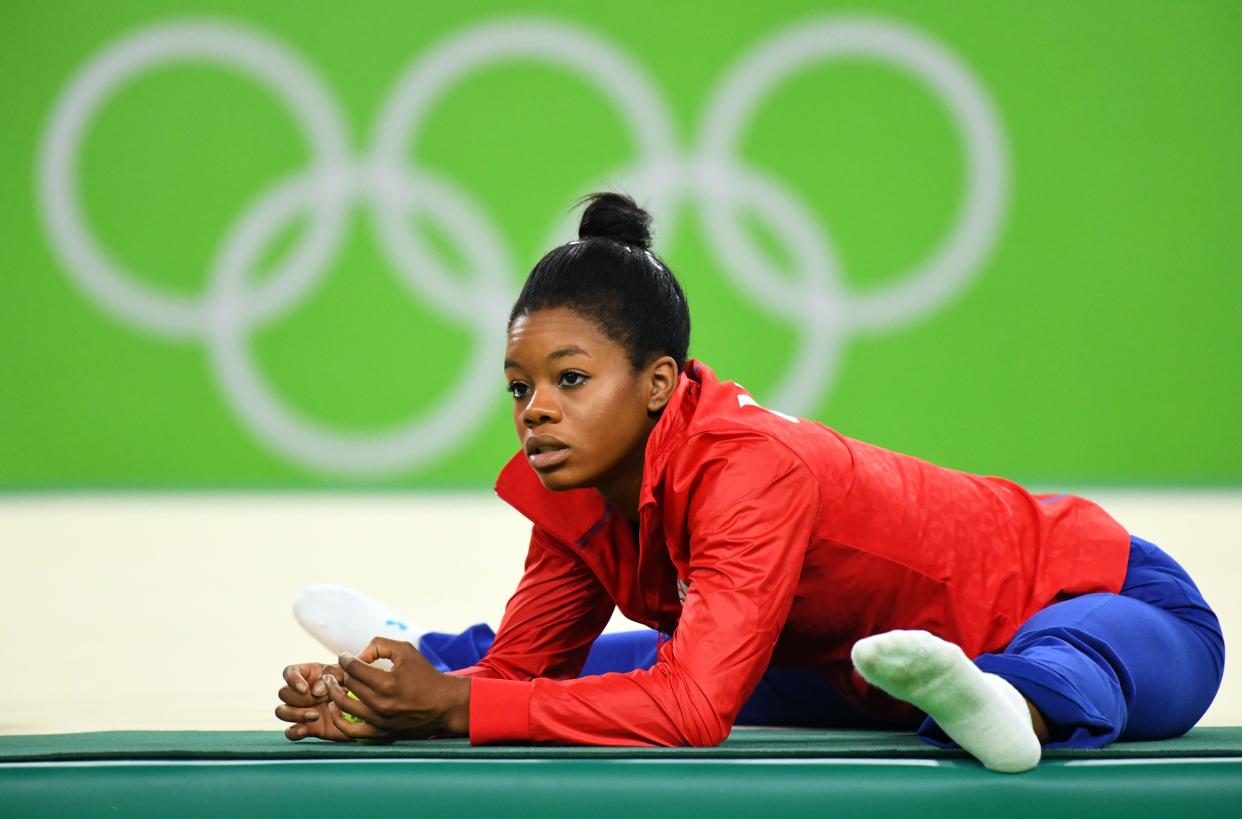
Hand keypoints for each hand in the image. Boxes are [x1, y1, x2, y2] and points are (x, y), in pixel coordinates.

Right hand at [275, 662, 356, 741]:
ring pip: (281, 711)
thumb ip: (334, 675)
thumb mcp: (348, 674)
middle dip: (301, 698)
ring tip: (315, 715)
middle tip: (322, 699)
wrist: (365, 706)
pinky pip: (290, 732)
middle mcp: (301, 692)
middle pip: (283, 693)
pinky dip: (294, 731)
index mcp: (308, 674)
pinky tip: (305, 729)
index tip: (305, 688)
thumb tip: (316, 690)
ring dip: (295, 713)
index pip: (289, 672)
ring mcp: (301, 710)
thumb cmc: (355, 684)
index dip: (293, 680)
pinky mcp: (306, 727)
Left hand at [322, 637, 470, 741]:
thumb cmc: (425, 674)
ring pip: (344, 705)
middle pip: (349, 684)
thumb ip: (379, 645)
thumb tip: (358, 656)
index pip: (354, 668)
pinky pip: (350, 731)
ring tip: (330, 683)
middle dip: (341, 673)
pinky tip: (335, 707)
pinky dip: (338, 719)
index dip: (345, 659)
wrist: (444, 704)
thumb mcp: (406, 650)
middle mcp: (381, 703)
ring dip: (334, 692)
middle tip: (338, 669)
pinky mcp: (381, 733)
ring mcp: (380, 721)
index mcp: (388, 682)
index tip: (345, 657)